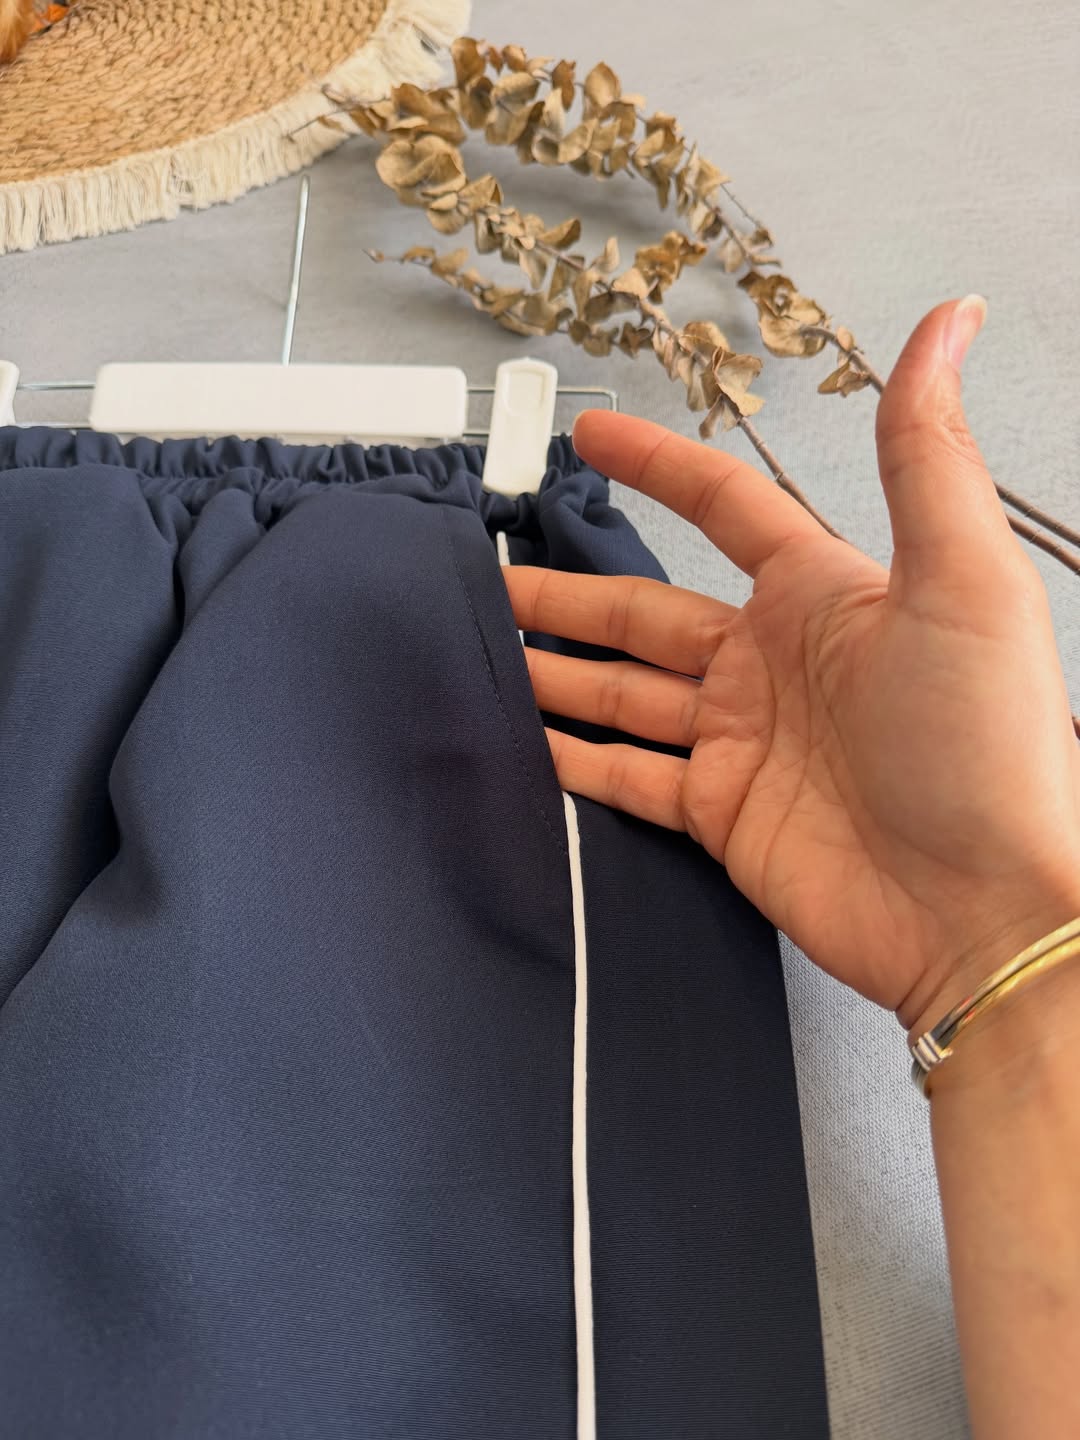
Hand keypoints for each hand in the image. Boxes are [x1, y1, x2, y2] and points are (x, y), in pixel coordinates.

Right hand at [504, 298, 1079, 1026]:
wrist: (982, 910)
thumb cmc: (986, 745)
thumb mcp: (961, 580)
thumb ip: (925, 453)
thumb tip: (947, 320)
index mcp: (824, 597)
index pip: (724, 511)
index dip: (657, 469)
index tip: (592, 435)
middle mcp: (775, 664)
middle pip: (646, 611)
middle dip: (569, 592)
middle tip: (494, 574)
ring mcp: (744, 742)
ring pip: (626, 692)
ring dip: (560, 672)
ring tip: (489, 650)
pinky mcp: (724, 815)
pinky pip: (632, 777)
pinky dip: (578, 760)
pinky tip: (528, 741)